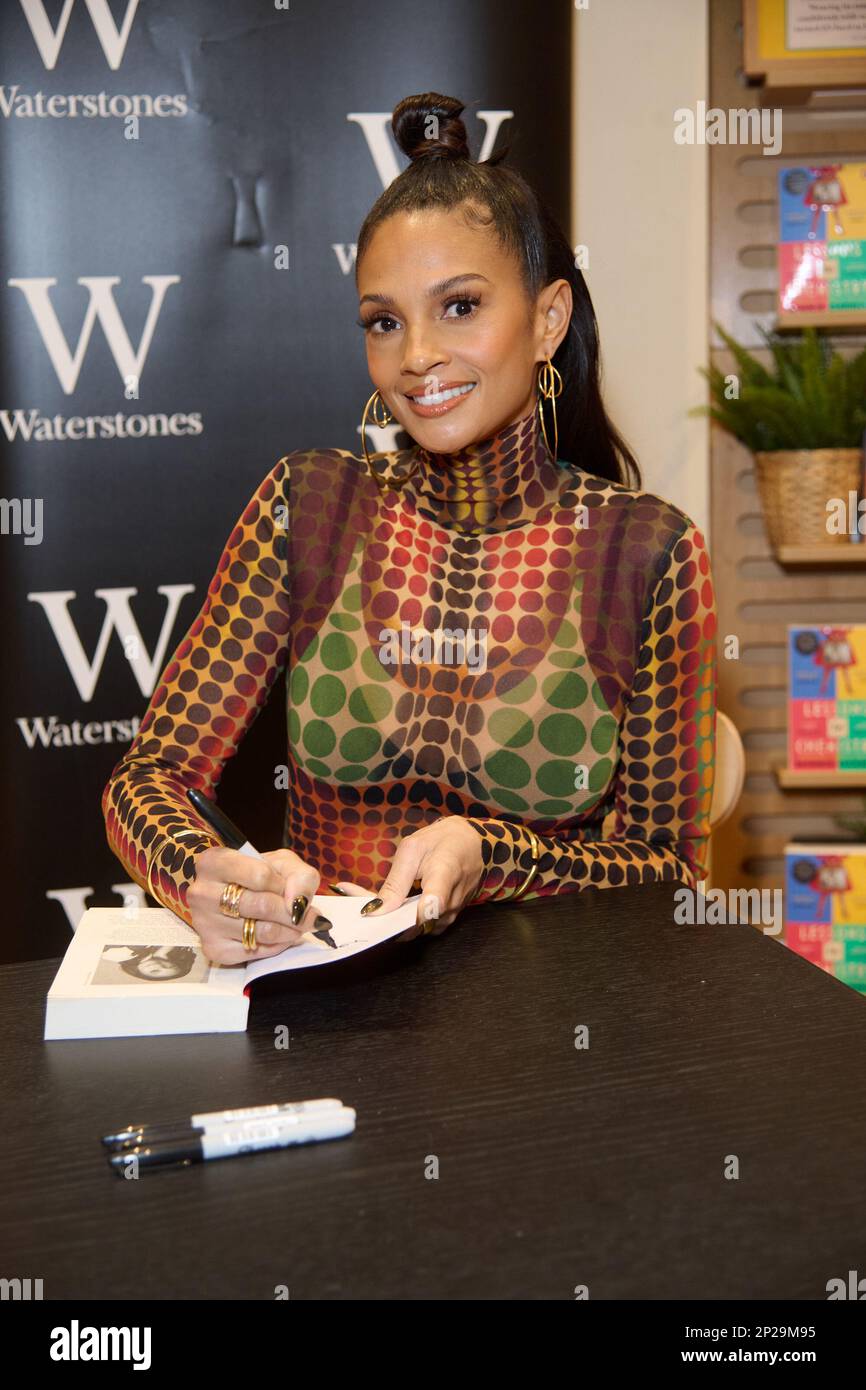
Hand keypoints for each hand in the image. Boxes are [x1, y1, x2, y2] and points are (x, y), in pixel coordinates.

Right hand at [187, 846, 331, 963]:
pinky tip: (279, 937)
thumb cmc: (258, 874)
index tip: (292, 890)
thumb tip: (300, 904)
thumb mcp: (282, 863)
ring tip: (297, 925)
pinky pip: (254, 952)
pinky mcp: (213, 949)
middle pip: (263, 906)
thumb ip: (300, 876)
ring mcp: (204, 923)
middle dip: (294, 914)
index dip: (284, 885)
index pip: (261, 876)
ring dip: (290, 931)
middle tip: (309, 916)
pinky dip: (276, 946)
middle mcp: (202, 892)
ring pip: (262, 932)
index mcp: (214, 862)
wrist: (234, 894)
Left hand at [334, 817, 485, 940]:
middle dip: (379, 917)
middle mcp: (450, 904)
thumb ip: (396, 881)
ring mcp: (449, 917)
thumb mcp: (414, 848)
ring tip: (358, 899)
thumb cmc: (443, 841)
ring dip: (385, 918)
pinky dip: (397, 918)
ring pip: (412, 929)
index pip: (428, 908)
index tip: (367, 912)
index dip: (398, 916)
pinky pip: (418, 926)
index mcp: (445, 876)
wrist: (474, 846)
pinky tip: (382, 905)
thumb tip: (376, 910)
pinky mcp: (444, 922)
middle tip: (349, 900)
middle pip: (411, 925)